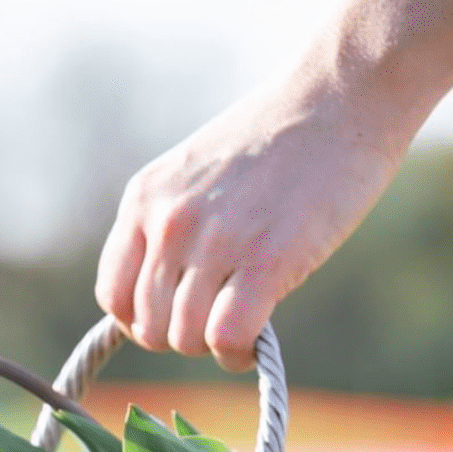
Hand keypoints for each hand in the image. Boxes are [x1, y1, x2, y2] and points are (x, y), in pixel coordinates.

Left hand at [95, 80, 404, 371]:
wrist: (341, 96)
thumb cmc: (275, 140)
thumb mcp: (193, 173)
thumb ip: (169, 227)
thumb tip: (162, 299)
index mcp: (144, 200)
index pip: (112, 295)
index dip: (140, 322)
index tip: (173, 318)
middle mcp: (169, 223)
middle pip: (148, 327)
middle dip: (180, 337)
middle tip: (216, 320)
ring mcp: (215, 241)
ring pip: (184, 339)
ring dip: (212, 347)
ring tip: (240, 327)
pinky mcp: (267, 260)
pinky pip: (227, 337)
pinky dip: (236, 355)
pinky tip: (252, 346)